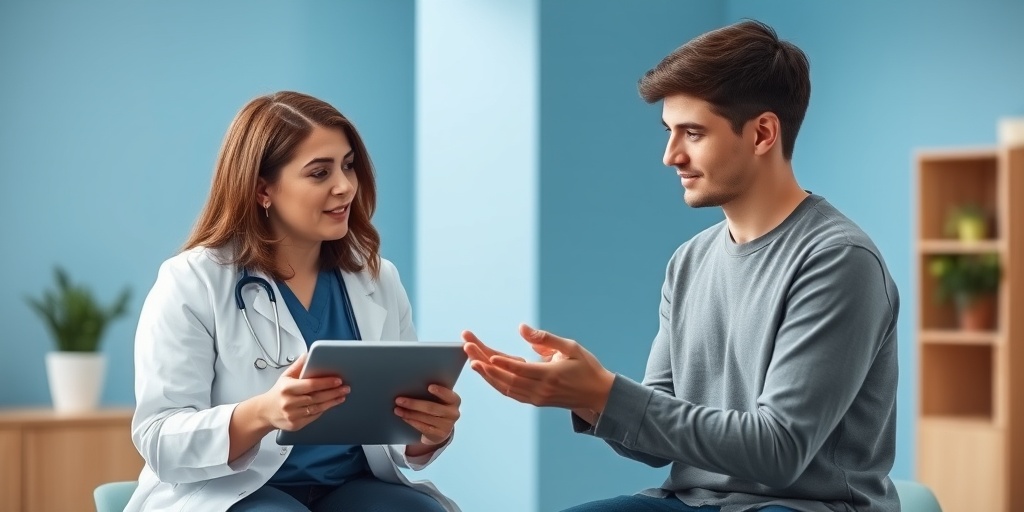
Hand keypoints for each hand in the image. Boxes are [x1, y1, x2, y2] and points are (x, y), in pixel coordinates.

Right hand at [258, 353, 349, 431]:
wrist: (265, 412)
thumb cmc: (278, 393)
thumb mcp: (285, 376)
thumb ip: (298, 366)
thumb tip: (308, 354)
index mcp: (286, 388)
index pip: (310, 385)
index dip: (326, 382)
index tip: (338, 380)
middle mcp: (289, 402)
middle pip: (316, 397)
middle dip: (333, 392)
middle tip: (345, 388)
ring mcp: (292, 415)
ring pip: (317, 408)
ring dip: (332, 402)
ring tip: (342, 395)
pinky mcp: (295, 425)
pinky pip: (313, 417)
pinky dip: (323, 410)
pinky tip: (331, 404)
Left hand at [395, 385, 461, 447]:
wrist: (441, 430)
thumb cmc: (438, 408)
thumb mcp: (441, 400)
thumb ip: (434, 394)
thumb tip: (413, 386)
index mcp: (454, 401)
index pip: (449, 395)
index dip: (440, 391)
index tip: (429, 387)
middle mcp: (453, 413)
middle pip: (431, 408)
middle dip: (414, 403)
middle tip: (399, 400)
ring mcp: (446, 426)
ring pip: (425, 418)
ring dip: (409, 413)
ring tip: (397, 409)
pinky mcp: (438, 435)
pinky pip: (422, 427)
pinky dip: (411, 421)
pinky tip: (404, 416)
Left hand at [462, 324, 614, 412]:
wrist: (598, 395)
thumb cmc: (586, 367)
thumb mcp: (571, 347)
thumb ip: (545, 339)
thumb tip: (522, 328)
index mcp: (550, 375)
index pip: (521, 370)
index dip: (502, 363)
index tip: (486, 355)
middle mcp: (540, 390)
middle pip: (507, 378)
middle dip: (485, 363)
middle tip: (468, 347)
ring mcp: (536, 398)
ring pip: (505, 388)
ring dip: (486, 374)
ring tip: (471, 359)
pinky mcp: (535, 401)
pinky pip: (510, 392)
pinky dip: (496, 383)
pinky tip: (485, 372)